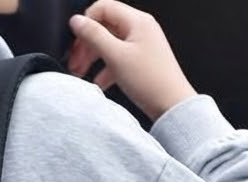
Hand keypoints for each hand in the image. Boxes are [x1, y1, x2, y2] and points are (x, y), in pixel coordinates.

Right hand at [68, 1, 197, 120]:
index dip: (86, 22)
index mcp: (137, 21)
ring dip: (93, 57)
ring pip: (110, 44)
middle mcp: (141, 29)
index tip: (75, 40)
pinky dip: (106, 69)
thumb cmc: (151, 81)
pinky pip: (118, 59)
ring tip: (82, 73)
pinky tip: (99, 83)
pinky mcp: (142, 62)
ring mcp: (142, 45)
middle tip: (75, 61)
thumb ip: (94, 36)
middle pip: (105, 27)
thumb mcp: (116, 56)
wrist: (172, 105)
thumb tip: (76, 22)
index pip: (104, 8)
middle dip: (87, 43)